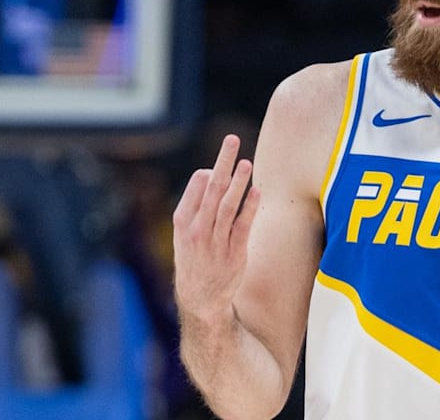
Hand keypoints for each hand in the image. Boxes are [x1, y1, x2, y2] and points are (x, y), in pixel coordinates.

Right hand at [173, 134, 260, 325]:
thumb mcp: (185, 232)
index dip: (208, 171)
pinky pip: (243, 226)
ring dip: (238, 182)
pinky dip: (250, 208)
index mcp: (183, 223)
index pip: (195, 187)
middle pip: (212, 189)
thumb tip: (208, 172)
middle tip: (232, 139)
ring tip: (247, 162)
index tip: (218, 162)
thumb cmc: (195, 258)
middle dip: (223, 162)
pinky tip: (257, 191)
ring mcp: (216, 242)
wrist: (200, 299)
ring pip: (228, 205)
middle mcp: (198, 230)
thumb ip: (196, 203)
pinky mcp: (235, 253)